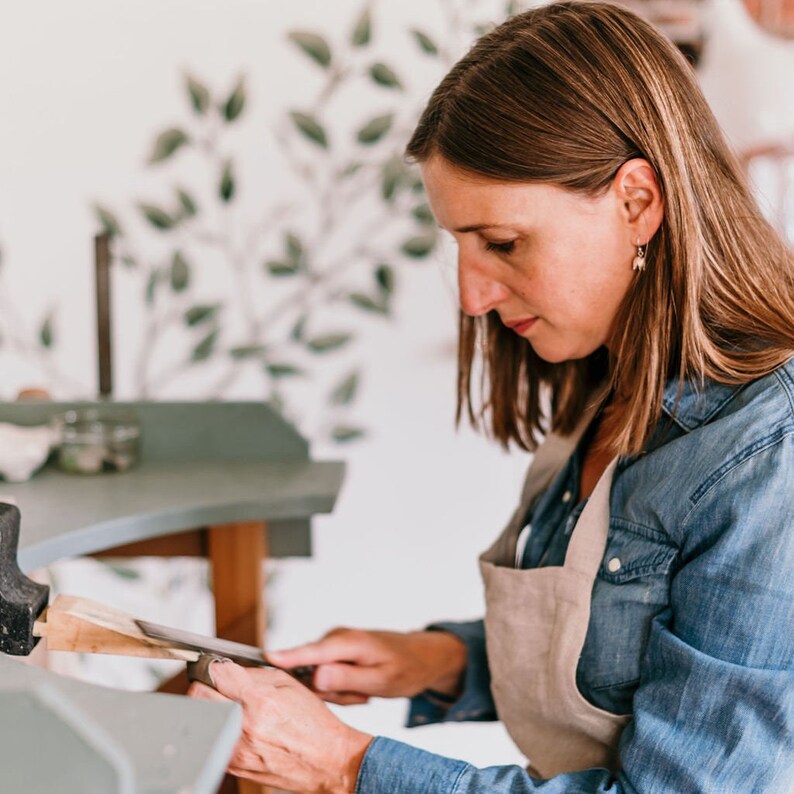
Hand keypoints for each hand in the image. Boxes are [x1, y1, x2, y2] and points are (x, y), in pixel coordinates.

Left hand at [188, 661, 372, 793]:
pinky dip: (219, 728)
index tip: (218, 667)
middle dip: (206, 685)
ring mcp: (237, 749)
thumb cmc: (313, 724)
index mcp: (261, 701)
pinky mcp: (234, 765)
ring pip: (202, 719)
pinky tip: (237, 725)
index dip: (216, 666)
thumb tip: (227, 669)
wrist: (326, 760)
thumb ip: (254, 674)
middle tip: (218, 685)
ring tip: (230, 706)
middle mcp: (246, 726)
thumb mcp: (289, 684)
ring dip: (211, 708)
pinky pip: (213, 739)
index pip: (216, 674)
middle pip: (198, 696)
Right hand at [267, 627, 467, 705]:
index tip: (265, 658)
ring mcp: (334, 644)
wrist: (421, 656)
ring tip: (365, 688)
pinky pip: (325, 677)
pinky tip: (361, 685)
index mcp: (348, 642)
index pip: (312, 651)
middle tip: (362, 693)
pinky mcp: (333, 653)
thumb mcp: (381, 680)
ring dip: (340, 691)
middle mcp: (337, 638)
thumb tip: (316, 677)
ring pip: (318, 679)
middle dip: (333, 691)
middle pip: (311, 673)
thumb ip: (347, 679)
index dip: (288, 656)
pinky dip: (342, 687)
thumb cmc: (405, 667)